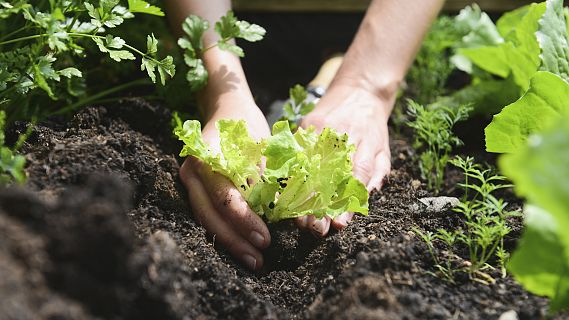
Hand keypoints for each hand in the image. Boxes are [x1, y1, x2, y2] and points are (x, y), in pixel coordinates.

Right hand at [179, 99, 270, 270]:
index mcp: (208, 157)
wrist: (226, 108)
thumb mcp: (263, 149)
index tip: (265, 239)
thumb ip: (268, 180)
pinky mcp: (194, 190)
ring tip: (253, 260)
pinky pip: (206, 216)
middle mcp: (192, 172)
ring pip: (205, 220)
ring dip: (229, 242)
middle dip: (234, 240)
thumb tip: (284, 215)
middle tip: (258, 259)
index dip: (244, 221)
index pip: (224, 196)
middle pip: (209, 215)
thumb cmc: (248, 126)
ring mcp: (189, 182)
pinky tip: (241, 247)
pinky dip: (224, 233)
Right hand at [296, 84, 391, 235]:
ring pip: (309, 167)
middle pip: (329, 177)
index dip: (346, 203)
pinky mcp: (307, 124)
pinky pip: (296, 152)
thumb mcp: (383, 150)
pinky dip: (290, 173)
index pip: (355, 178)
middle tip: (314, 229)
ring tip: (298, 218)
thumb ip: (377, 174)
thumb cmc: (373, 127)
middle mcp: (343, 137)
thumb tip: (366, 198)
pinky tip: (285, 192)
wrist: (359, 89)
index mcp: (365, 145)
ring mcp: (322, 130)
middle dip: (320, 206)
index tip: (338, 224)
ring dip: (303, 195)